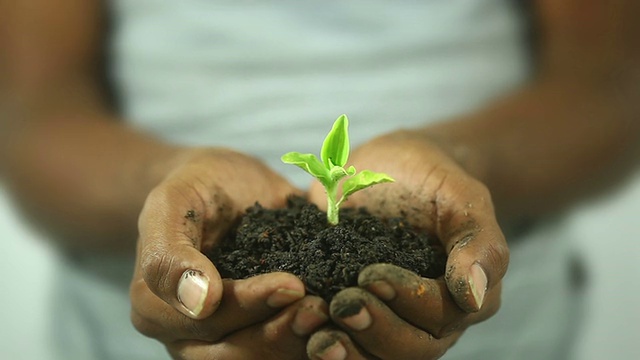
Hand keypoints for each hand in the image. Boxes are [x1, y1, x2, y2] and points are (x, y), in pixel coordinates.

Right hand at [130, 148, 328, 358]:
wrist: (221, 186)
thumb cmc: (196, 188)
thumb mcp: (171, 202)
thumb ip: (170, 251)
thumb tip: (199, 302)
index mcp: (156, 308)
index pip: (208, 322)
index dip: (250, 307)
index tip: (292, 284)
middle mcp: (187, 335)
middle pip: (234, 354)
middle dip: (279, 334)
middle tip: (320, 308)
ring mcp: (223, 340)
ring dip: (298, 343)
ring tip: (331, 315)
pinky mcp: (257, 333)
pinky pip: (282, 351)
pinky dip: (310, 342)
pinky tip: (336, 324)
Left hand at [307, 131, 508, 358]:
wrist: (391, 168)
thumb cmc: (432, 176)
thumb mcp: (461, 194)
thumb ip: (477, 239)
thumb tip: (475, 294)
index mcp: (464, 295)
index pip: (441, 315)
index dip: (408, 301)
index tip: (371, 274)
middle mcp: (430, 318)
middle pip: (410, 347)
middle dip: (375, 329)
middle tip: (341, 305)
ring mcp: (391, 317)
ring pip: (376, 353)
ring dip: (346, 348)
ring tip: (315, 334)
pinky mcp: (354, 308)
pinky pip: (343, 336)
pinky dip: (321, 337)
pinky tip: (295, 326)